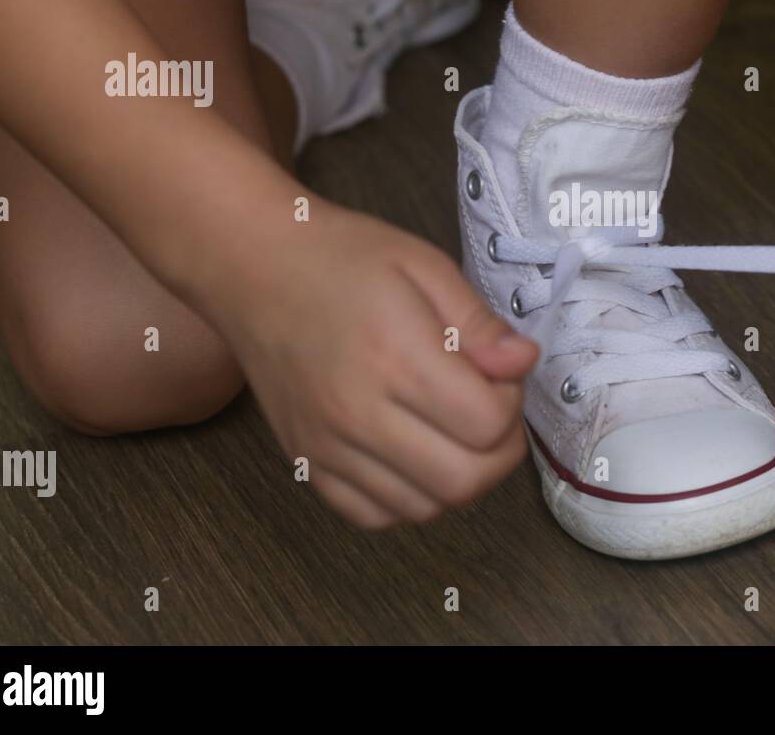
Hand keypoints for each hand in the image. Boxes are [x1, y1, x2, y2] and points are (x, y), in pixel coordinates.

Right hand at [214, 203, 537, 527]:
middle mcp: (357, 413)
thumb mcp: (424, 265)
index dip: (511, 403)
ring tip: (451, 429)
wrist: (252, 268)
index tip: (499, 374)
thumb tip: (522, 363)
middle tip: (490, 411)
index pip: (488, 424)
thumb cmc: (342, 258)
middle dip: (498, 452)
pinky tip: (413, 454)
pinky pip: (373, 515)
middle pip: (462, 480)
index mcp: (396, 358)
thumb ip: (479, 322)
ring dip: (457, 477)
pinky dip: (407, 497)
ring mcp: (326, 446)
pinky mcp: (305, 462)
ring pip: (423, 508)